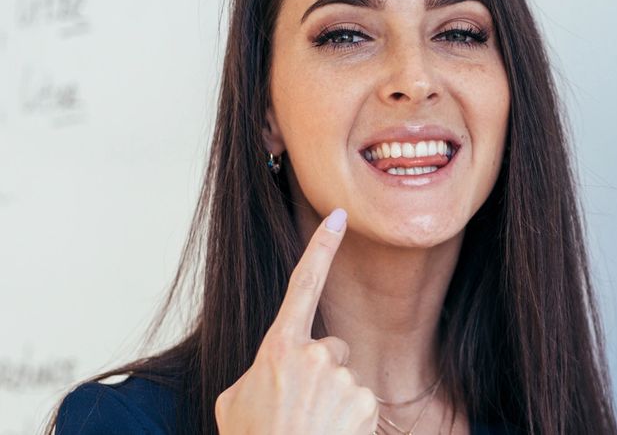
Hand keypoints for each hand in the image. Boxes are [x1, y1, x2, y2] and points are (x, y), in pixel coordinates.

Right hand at [215, 208, 378, 433]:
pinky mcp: (365, 401)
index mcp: (279, 347)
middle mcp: (315, 355)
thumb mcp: (236, 399)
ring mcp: (343, 378)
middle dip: (321, 373)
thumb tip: (277, 369)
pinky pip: (361, 402)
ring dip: (332, 402)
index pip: (303, 285)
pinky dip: (349, 421)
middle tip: (298, 409)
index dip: (321, 248)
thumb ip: (262, 371)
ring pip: (345, 379)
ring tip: (309, 427)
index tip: (339, 216)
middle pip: (331, 348)